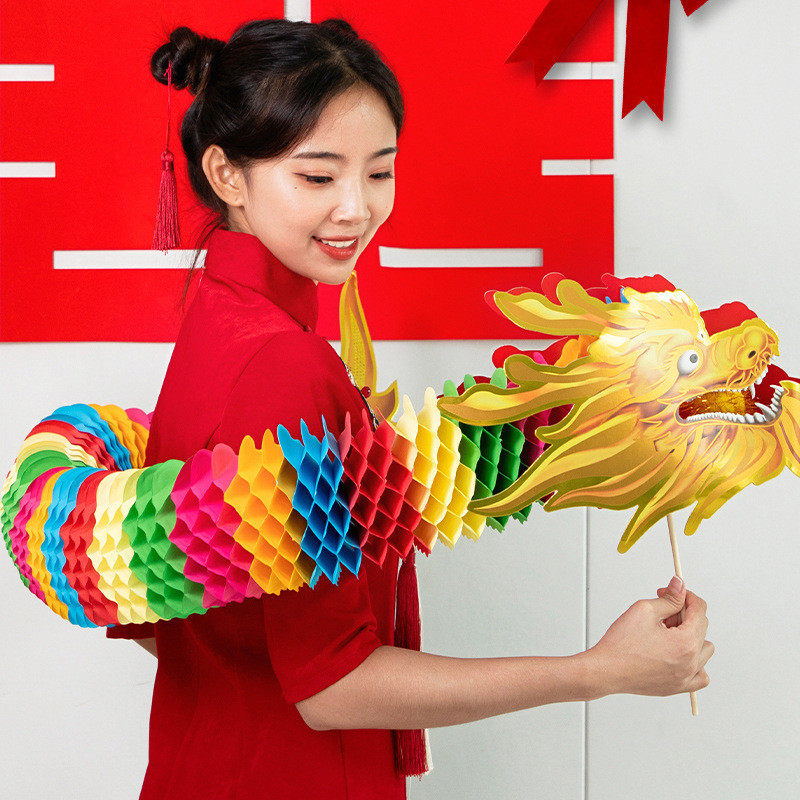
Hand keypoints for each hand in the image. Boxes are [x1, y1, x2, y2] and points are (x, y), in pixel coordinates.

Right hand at [587, 576, 713, 697]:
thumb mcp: (645, 610)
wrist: (606, 670)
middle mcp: (691, 662)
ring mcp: (686, 678)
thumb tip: (680, 586)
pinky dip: (696, 662)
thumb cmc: (621, 644)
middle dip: (684, 614)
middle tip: (662, 612)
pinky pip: (700, 676)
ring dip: (692, 637)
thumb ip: (668, 598)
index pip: (699, 611)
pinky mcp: (678, 687)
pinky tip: (679, 654)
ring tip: (668, 633)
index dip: (687, 596)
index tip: (676, 593)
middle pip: (701, 628)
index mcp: (685, 642)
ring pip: (704, 650)